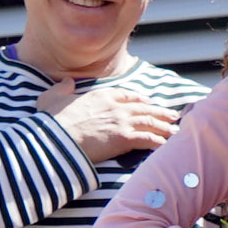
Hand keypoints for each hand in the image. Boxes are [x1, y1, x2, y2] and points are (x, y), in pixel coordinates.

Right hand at [45, 78, 184, 161]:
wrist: (57, 138)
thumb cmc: (52, 121)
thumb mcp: (52, 97)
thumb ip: (62, 88)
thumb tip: (66, 82)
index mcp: (101, 95)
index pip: (126, 95)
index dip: (139, 99)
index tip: (147, 101)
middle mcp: (115, 107)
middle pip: (143, 108)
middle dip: (160, 111)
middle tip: (172, 115)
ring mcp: (121, 122)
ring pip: (149, 122)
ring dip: (164, 126)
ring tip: (175, 129)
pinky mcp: (124, 139)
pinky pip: (147, 139)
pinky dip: (159, 141)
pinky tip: (167, 145)